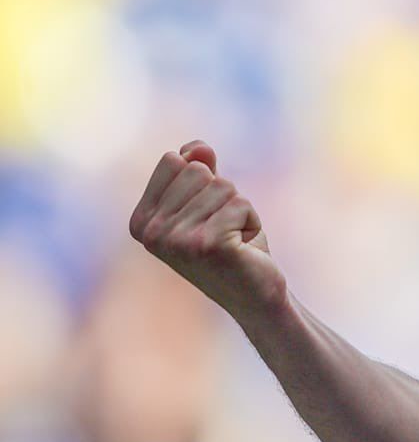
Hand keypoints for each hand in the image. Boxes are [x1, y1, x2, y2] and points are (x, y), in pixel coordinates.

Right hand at [130, 141, 284, 320]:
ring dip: (239, 210)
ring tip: (234, 239)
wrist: (253, 293)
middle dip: (223, 195)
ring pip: (223, 186)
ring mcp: (175, 240)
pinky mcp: (207, 244)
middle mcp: (151, 232)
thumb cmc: (232, 244)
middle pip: (198, 170)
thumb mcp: (211, 201)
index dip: (204, 181)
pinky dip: (252, 221)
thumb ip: (199, 169)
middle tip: (224, 229)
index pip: (174, 161)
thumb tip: (196, 148)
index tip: (206, 215)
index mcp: (141, 220)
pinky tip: (243, 247)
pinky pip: (241, 204)